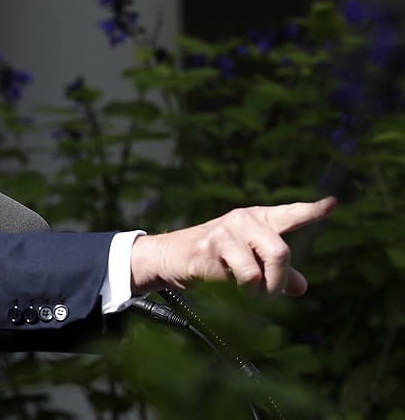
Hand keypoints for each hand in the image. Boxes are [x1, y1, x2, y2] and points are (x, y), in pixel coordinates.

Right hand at [130, 197, 335, 295]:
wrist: (168, 256)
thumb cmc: (212, 257)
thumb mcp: (247, 260)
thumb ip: (276, 272)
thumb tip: (302, 287)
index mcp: (256, 219)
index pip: (289, 214)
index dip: (311, 211)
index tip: (331, 205)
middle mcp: (242, 220)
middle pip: (280, 252)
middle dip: (277, 282)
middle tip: (268, 294)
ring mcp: (223, 233)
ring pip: (255, 273)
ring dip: (253, 293)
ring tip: (242, 293)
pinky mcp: (205, 251)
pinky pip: (230, 282)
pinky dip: (230, 293)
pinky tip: (217, 284)